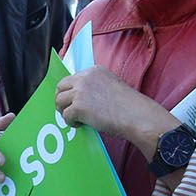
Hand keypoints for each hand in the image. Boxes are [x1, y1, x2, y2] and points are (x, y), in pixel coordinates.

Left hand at [55, 66, 176, 156]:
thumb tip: (78, 98)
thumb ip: (94, 87)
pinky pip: (65, 115)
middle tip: (67, 110)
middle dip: (62, 99)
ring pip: (59, 101)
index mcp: (94, 70)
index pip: (72, 78)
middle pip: (60, 87)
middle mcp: (85, 77)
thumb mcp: (110, 85)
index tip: (74, 101)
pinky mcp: (79, 107)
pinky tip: (81, 125)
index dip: (71, 91)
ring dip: (64, 111)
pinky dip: (71, 122)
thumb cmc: (128, 106)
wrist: (136, 115)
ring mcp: (81, 91)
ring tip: (76, 119)